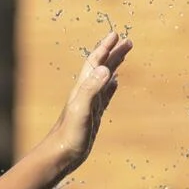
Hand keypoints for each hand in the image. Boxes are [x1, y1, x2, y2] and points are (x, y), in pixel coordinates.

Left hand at [41, 31, 131, 172]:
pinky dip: (111, 86)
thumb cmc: (69, 134)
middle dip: (113, 53)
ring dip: (114, 66)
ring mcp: (90, 104)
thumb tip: (105, 68)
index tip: (116, 34)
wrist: (60, 154)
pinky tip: (115, 83)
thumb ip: (91, 88)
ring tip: (123, 55)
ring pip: (104, 79)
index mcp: (82, 88)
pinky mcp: (94, 115)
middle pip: (101, 67)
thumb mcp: (81, 109)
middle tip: (128, 41)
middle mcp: (85, 93)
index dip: (105, 48)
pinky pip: (105, 95)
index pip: (95, 62)